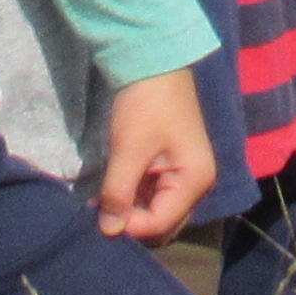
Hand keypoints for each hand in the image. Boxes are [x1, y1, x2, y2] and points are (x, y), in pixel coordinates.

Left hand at [97, 68, 214, 244]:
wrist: (155, 62)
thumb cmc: (146, 105)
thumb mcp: (128, 150)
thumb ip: (119, 193)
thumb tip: (108, 232)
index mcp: (195, 180)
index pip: (160, 224)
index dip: (129, 226)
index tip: (99, 214)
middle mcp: (197, 184)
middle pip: (163, 224)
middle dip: (131, 223)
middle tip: (99, 212)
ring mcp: (185, 176)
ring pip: (156, 211)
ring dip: (130, 211)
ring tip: (100, 202)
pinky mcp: (172, 167)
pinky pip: (153, 196)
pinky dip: (133, 197)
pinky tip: (111, 191)